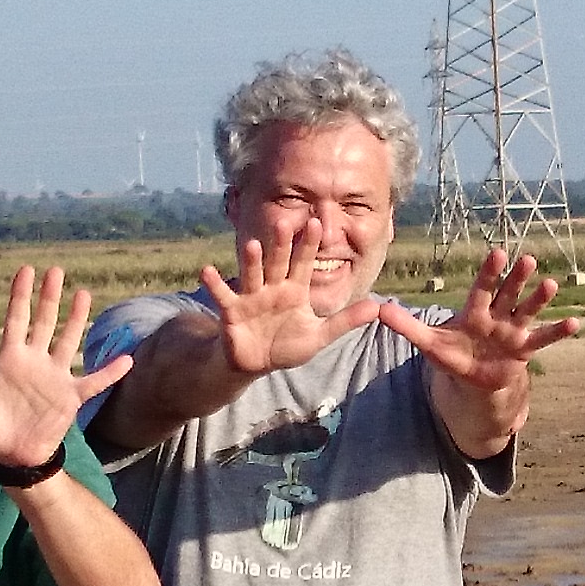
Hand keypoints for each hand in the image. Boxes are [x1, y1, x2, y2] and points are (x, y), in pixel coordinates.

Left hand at [0, 265, 133, 473]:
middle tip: (56, 270)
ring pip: (69, 342)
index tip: (26, 270)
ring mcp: (54, 378)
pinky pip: (94, 382)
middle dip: (50, 297)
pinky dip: (110, 372)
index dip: (20, 295)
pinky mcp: (70, 398)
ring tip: (85, 294)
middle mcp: (35, 362)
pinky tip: (128, 360)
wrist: (9, 456)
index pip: (16, 320)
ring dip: (78, 320)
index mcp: (10, 359)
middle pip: (44, 322)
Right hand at [196, 214, 385, 375]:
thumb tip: (378, 308)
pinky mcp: (232, 311)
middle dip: (281, 245)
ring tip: (252, 244)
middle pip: (278, 262)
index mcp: (295, 290)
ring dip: (251, 261)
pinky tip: (207, 271)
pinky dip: (215, 284)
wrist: (258, 363)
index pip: (303, 263)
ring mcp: (251, 297)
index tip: (317, 223)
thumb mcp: (320, 335)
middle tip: (285, 222)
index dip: (309, 245)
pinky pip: (223, 296)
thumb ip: (346, 321)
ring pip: (252, 274)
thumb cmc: (288, 345)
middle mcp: (273, 287)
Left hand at [382, 246, 580, 390]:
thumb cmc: (454, 355)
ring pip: (527, 311)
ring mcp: (513, 332)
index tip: (498, 253)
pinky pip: (543, 339)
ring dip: (539, 299)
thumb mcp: (429, 343)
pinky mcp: (525, 349)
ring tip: (552, 284)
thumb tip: (377, 310)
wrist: (475, 379)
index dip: (490, 273)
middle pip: (508, 294)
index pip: (482, 289)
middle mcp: (497, 316)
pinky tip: (576, 324)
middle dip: (517, 279)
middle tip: (528, 259)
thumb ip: (406, 326)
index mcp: (475, 312)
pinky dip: (558, 332)